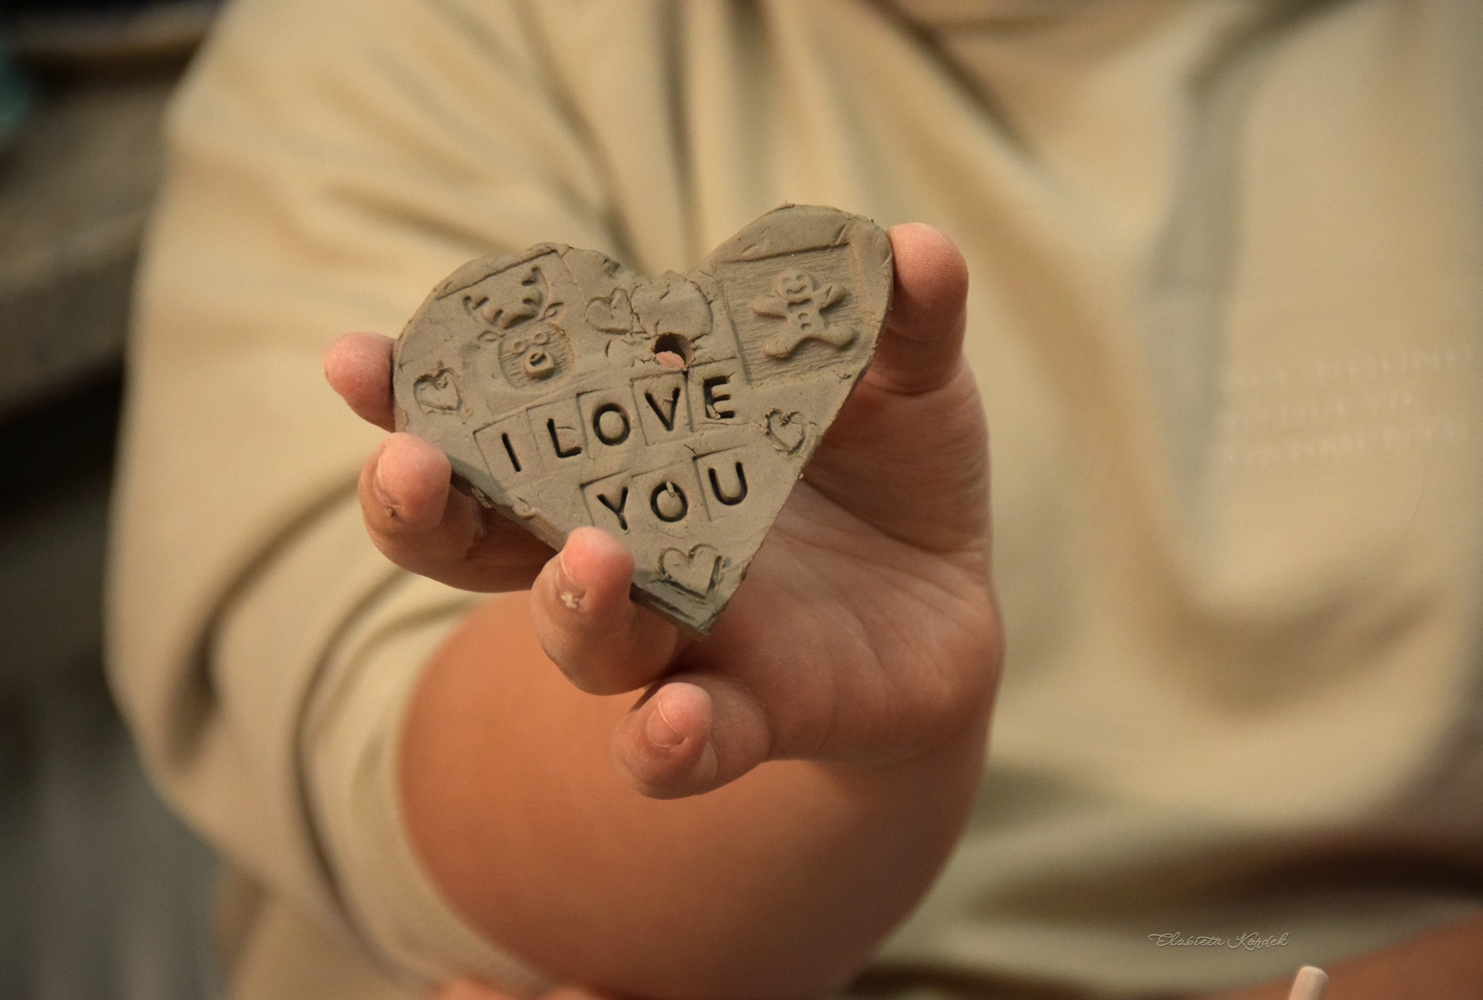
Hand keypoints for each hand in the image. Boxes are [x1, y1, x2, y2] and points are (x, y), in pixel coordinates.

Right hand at [325, 223, 999, 798]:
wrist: (942, 606)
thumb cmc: (885, 475)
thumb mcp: (906, 385)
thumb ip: (903, 322)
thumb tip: (913, 247)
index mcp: (633, 449)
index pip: (504, 419)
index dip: (420, 393)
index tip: (357, 359)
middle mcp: (628, 547)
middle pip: (488, 542)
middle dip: (429, 506)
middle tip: (408, 462)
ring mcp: (684, 638)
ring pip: (581, 641)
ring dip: (569, 604)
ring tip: (592, 556)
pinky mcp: (752, 715)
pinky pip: (682, 746)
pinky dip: (663, 744)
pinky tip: (667, 722)